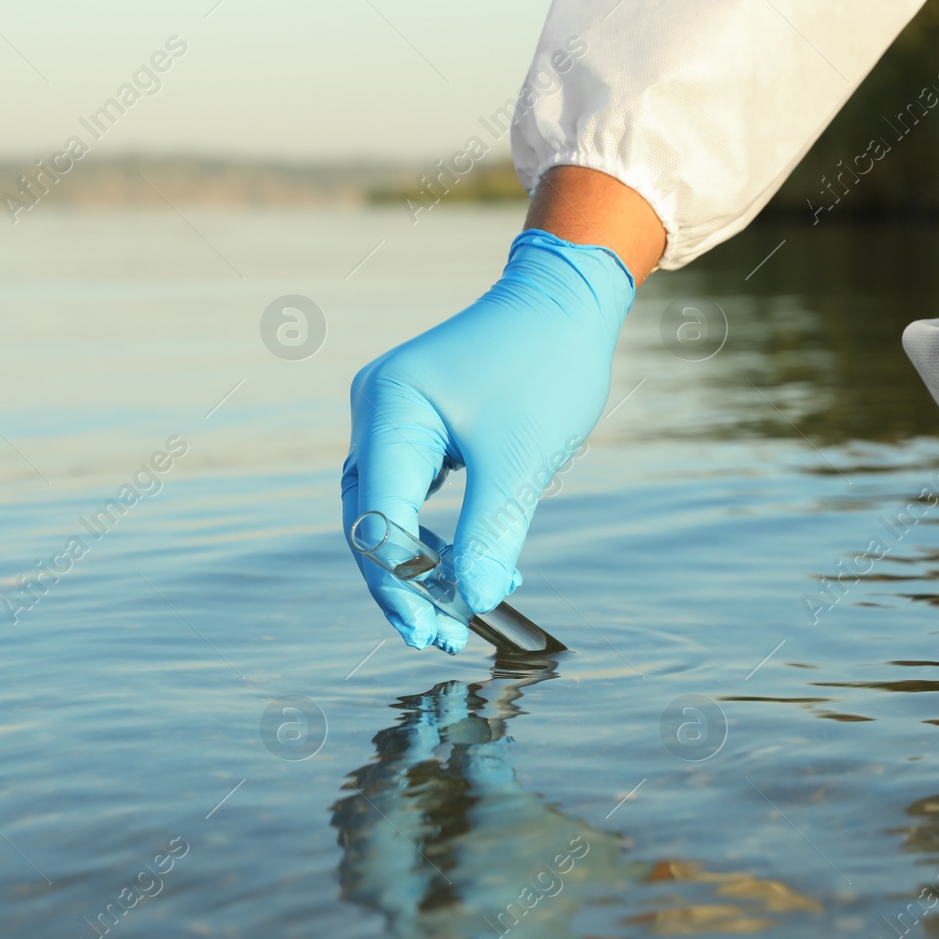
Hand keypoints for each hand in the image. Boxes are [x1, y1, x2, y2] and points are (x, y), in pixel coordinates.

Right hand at [342, 228, 635, 651]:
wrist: (569, 300)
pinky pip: (410, 496)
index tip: (435, 629)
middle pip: (370, 520)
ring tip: (458, 618)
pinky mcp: (415, 426)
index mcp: (390, 408)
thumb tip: (473, 603)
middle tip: (440, 638)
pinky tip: (472, 572)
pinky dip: (436, 539)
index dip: (401, 582)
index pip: (378, 515)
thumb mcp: (522, 460)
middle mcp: (376, 410)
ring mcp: (390, 417)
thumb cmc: (548, 366)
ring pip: (388, 514)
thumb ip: (492, 535)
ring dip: (421, 569)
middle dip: (405, 585)